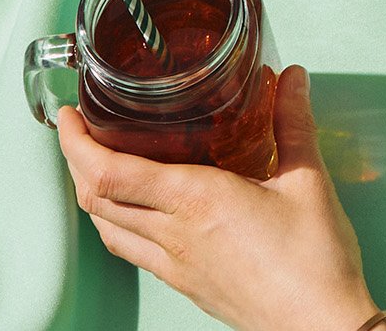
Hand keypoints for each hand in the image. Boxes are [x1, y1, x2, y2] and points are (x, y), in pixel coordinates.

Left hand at [55, 66, 376, 330]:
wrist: (317, 326)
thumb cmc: (314, 261)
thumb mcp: (307, 180)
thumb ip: (293, 123)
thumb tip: (292, 80)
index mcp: (196, 201)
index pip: (111, 173)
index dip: (77, 144)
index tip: (69, 117)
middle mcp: (174, 234)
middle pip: (97, 199)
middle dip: (75, 162)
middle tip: (77, 132)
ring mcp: (175, 265)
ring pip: (109, 229)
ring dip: (92, 194)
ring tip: (97, 166)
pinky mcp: (184, 283)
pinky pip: (133, 250)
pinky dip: (118, 222)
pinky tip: (137, 212)